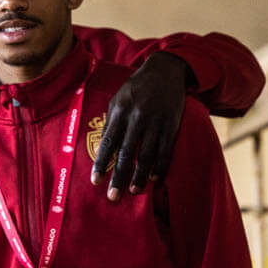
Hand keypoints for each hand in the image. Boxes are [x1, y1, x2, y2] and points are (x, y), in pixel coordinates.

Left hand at [91, 52, 192, 200]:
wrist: (165, 70)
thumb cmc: (136, 88)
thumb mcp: (118, 99)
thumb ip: (111, 123)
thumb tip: (103, 149)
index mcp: (120, 111)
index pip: (108, 143)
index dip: (102, 164)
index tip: (95, 182)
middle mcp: (137, 118)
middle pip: (127, 153)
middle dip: (119, 177)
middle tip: (113, 197)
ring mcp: (156, 122)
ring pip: (147, 155)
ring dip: (140, 176)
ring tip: (134, 192)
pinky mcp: (172, 125)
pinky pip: (166, 150)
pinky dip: (160, 167)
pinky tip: (154, 179)